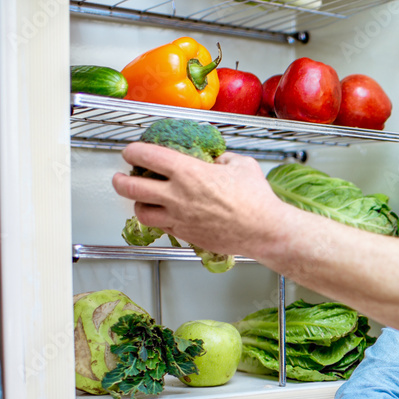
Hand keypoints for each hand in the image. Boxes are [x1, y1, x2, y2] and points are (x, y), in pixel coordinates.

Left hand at [110, 142, 285, 258]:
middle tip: (121, 177)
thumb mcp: (241, 164)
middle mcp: (177, 195)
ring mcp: (179, 218)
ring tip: (140, 200)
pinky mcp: (186, 235)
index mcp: (188, 172)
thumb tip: (215, 160)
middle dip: (120, 180)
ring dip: (137, 203)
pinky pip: (162, 226)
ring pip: (140, 212)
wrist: (265, 230)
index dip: (132, 151)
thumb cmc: (257, 199)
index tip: (131, 152)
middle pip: (130, 187)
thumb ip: (222, 158)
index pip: (145, 156)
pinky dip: (158, 219)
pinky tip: (165, 214)